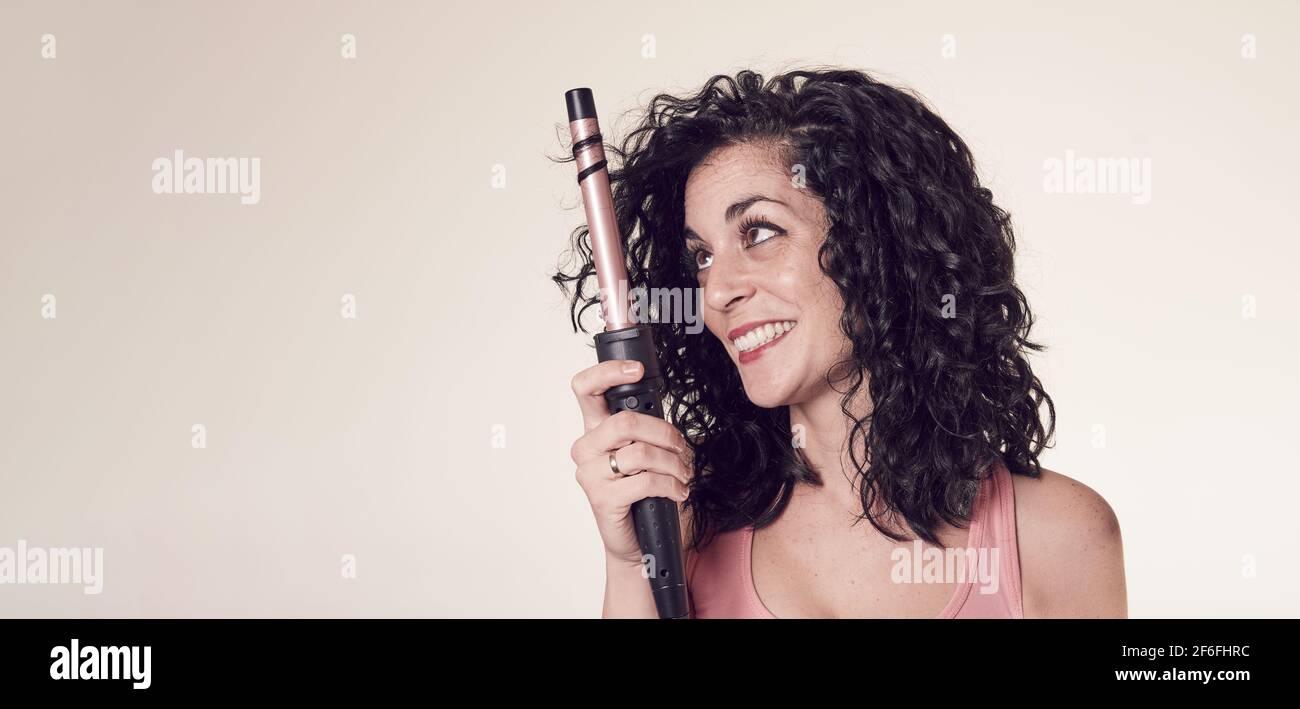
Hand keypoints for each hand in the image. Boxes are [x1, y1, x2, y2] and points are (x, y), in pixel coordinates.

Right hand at [569, 359, 692, 565]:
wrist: (637, 539)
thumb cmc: (641, 491)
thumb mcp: (642, 452)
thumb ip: (644, 429)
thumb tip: (663, 415)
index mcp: (594, 429)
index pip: (585, 388)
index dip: (608, 372)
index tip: (637, 369)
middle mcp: (586, 448)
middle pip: (625, 421)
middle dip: (664, 432)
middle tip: (681, 446)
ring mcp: (591, 474)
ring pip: (641, 452)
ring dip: (673, 463)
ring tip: (684, 473)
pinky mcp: (603, 499)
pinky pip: (646, 481)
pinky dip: (671, 485)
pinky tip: (679, 491)